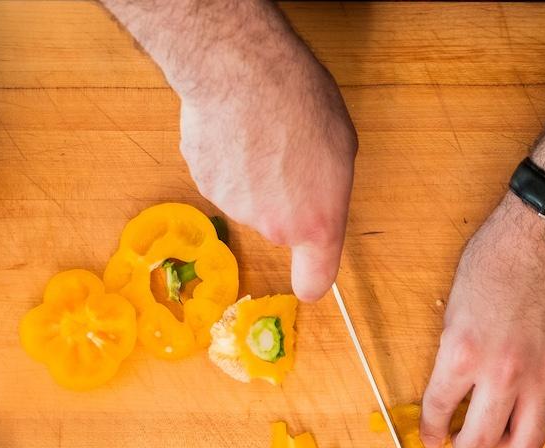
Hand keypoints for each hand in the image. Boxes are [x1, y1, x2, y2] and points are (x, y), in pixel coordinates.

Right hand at [174, 36, 355, 300]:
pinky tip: (234, 127)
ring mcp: (233, 206)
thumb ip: (328, 189)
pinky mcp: (202, 182)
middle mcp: (273, 226)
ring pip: (248, 198)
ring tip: (262, 132)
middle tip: (291, 153)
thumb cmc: (301, 102)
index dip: (311, 279)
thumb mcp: (342, 147)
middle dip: (285, 198)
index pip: (315, 279)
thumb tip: (317, 195)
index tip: (309, 280)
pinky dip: (227, 157)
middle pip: (279, 224)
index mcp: (316, 222)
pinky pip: (222, 175)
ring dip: (254, 174)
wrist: (241, 71)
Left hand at [421, 199, 544, 447]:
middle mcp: (503, 373)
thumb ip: (457, 353)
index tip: (432, 438)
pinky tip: (526, 391)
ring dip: (506, 442)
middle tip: (462, 442)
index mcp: (464, 353)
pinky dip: (534, 408)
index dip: (432, 430)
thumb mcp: (458, 305)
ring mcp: (541, 376)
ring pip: (525, 440)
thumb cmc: (501, 257)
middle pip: (481, 441)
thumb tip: (457, 387)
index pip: (440, 411)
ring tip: (499, 429)